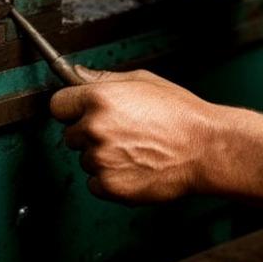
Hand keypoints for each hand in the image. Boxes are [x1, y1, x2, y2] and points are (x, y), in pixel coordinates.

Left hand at [50, 67, 262, 204]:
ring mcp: (101, 159)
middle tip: (121, 131)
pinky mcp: (110, 186)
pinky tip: (133, 167)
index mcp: (100, 99)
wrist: (204, 148)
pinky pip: (94, 183)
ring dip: (101, 157)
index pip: (58, 105)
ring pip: (84, 159)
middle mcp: (95, 128)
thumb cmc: (179, 113)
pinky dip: (109, 179)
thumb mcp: (143, 81)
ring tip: (134, 149)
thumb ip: (104, 79)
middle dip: (89, 133)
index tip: (82, 112)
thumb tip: (77, 75)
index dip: (71, 108)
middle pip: (70, 134)